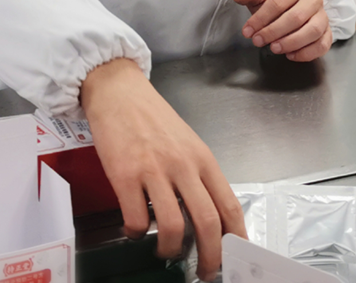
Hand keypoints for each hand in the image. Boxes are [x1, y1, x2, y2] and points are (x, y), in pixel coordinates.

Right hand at [80, 58, 245, 280]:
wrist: (118, 91)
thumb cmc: (151, 117)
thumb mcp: (186, 142)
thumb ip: (198, 175)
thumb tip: (208, 216)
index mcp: (202, 158)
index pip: (230, 205)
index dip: (237, 239)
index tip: (236, 257)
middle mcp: (182, 165)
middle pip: (207, 223)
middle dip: (210, 257)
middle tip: (204, 271)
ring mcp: (153, 170)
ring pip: (173, 226)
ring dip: (170, 249)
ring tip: (165, 250)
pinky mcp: (124, 174)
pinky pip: (137, 218)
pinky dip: (137, 232)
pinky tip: (134, 227)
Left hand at [235, 0, 331, 61]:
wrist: (298, 7)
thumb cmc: (279, 3)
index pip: (278, 2)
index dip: (261, 18)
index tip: (248, 31)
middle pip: (296, 17)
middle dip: (274, 31)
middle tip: (258, 41)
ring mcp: (323, 16)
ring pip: (312, 31)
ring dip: (291, 42)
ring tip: (274, 49)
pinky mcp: (328, 33)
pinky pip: (322, 45)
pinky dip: (306, 53)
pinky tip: (290, 55)